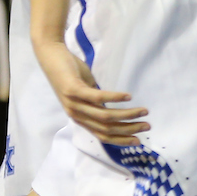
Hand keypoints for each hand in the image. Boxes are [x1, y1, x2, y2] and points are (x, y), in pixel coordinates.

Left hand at [34, 40, 149, 144]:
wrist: (50, 55)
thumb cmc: (69, 72)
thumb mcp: (86, 91)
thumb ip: (97, 103)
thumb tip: (114, 109)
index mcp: (79, 117)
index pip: (102, 136)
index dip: (121, 140)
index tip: (138, 140)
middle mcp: (76, 114)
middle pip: (106, 129)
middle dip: (129, 129)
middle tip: (147, 126)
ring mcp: (74, 103)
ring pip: (105, 116)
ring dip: (127, 115)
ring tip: (143, 111)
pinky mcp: (73, 89)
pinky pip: (97, 97)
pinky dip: (115, 98)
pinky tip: (128, 96)